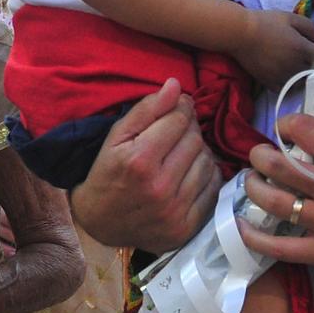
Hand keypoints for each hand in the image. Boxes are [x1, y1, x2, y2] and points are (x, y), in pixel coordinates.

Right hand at [69, 79, 220, 252]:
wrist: (100, 223)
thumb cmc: (106, 173)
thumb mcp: (116, 137)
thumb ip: (147, 109)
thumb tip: (176, 85)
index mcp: (139, 161)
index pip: (179, 120)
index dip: (180, 108)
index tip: (176, 108)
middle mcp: (160, 187)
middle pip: (195, 140)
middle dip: (188, 129)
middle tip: (175, 132)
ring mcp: (175, 210)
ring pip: (207, 162)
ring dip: (198, 152)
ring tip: (181, 153)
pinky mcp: (186, 227)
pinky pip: (213, 188)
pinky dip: (205, 175)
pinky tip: (189, 173)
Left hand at [238, 114, 313, 280]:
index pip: (303, 129)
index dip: (286, 125)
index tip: (285, 129)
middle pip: (277, 166)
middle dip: (259, 156)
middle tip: (258, 155)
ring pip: (273, 203)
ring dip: (253, 189)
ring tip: (251, 182)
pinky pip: (279, 247)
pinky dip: (255, 237)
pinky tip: (244, 225)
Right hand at [240, 9, 313, 89]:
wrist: (241, 34)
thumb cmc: (266, 22)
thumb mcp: (292, 17)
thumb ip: (310, 28)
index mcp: (304, 49)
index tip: (307, 43)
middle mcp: (297, 66)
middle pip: (312, 68)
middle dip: (309, 60)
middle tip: (298, 53)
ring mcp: (284, 77)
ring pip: (301, 81)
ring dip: (300, 74)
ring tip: (291, 65)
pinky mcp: (271, 83)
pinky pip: (285, 88)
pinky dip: (287, 83)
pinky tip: (282, 74)